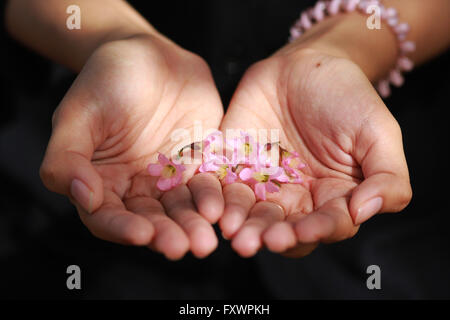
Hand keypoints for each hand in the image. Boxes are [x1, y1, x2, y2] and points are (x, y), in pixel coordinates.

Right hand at [40, 34, 223, 259]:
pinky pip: (209, 186)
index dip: (122, 229)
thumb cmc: (105, 80)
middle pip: (150, 221)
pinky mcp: (199, 165)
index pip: (107, 218)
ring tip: (206, 240)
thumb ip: (68, 156)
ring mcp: (170, 178)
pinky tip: (224, 209)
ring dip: (194, 226)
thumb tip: (81, 197)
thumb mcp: (78, 113)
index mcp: (101, 182)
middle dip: (167, 235)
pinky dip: (216, 199)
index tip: (142, 234)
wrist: (148, 54)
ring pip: (182, 210)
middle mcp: (136, 187)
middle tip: (185, 247)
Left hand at [219, 47, 411, 257]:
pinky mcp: (234, 166)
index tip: (305, 231)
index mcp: (334, 197)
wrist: (304, 65)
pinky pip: (222, 187)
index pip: (328, 225)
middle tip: (259, 241)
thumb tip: (365, 212)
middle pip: (284, 228)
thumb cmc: (347, 97)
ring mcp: (263, 184)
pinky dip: (216, 198)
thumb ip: (386, 176)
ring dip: (241, 225)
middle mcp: (297, 198)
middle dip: (272, 236)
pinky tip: (212, 206)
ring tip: (232, 230)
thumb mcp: (378, 132)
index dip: (318, 231)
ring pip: (250, 214)